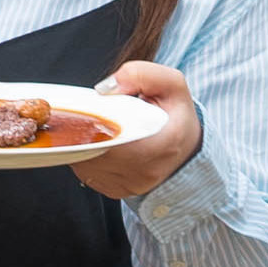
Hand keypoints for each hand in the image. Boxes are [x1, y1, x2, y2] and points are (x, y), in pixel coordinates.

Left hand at [76, 61, 202, 200]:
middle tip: (87, 113)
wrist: (185, 150)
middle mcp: (145, 172)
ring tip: (92, 126)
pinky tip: (96, 142)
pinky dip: (85, 156)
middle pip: (94, 150)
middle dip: (83, 129)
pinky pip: (87, 173)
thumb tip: (106, 87)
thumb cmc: (176, 117)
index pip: (113, 137)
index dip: (94, 122)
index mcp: (163, 145)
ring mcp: (129, 186)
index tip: (90, 109)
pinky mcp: (116, 192)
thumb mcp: (171, 84)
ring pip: (85, 163)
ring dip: (81, 142)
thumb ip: (142, 74)